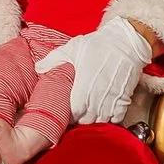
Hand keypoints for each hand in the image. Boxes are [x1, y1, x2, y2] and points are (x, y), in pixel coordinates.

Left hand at [39, 19, 153, 123]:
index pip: (73, 112)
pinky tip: (105, 112)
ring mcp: (112, 99)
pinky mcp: (124, 99)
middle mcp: (97, 96)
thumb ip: (53, 59)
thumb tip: (38, 68)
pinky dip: (110, 118)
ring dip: (95, 119)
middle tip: (77, 113)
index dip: (69, 115)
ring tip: (90, 113)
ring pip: (101, 121)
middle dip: (80, 118)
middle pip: (86, 120)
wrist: (125, 42)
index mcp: (82, 86)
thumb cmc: (98, 45)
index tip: (66, 111)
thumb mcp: (72, 48)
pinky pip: (117, 118)